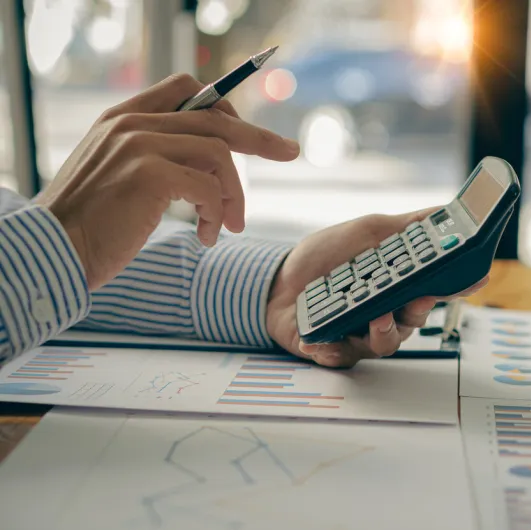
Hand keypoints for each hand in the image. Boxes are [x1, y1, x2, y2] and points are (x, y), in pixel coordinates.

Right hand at [34, 74, 298, 289]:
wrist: (52, 252)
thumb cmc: (90, 224)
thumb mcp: (117, 176)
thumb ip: (152, 156)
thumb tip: (206, 163)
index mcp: (123, 117)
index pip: (185, 88)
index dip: (224, 106)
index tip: (250, 129)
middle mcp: (132, 123)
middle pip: (215, 117)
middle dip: (259, 137)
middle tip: (290, 152)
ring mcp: (140, 144)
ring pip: (219, 154)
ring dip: (233, 194)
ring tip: (228, 226)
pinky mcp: (150, 174)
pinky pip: (209, 187)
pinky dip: (218, 214)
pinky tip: (208, 237)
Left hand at [266, 208, 488, 367]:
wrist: (278, 280)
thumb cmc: (326, 258)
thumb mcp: (368, 232)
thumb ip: (406, 227)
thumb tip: (444, 211)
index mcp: (398, 287)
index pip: (434, 289)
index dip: (454, 287)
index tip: (472, 279)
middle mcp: (386, 314)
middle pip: (414, 321)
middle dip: (418, 312)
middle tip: (416, 299)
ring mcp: (361, 335)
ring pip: (385, 344)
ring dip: (383, 332)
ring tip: (373, 318)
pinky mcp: (334, 350)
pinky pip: (341, 357)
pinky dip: (332, 350)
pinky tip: (322, 341)